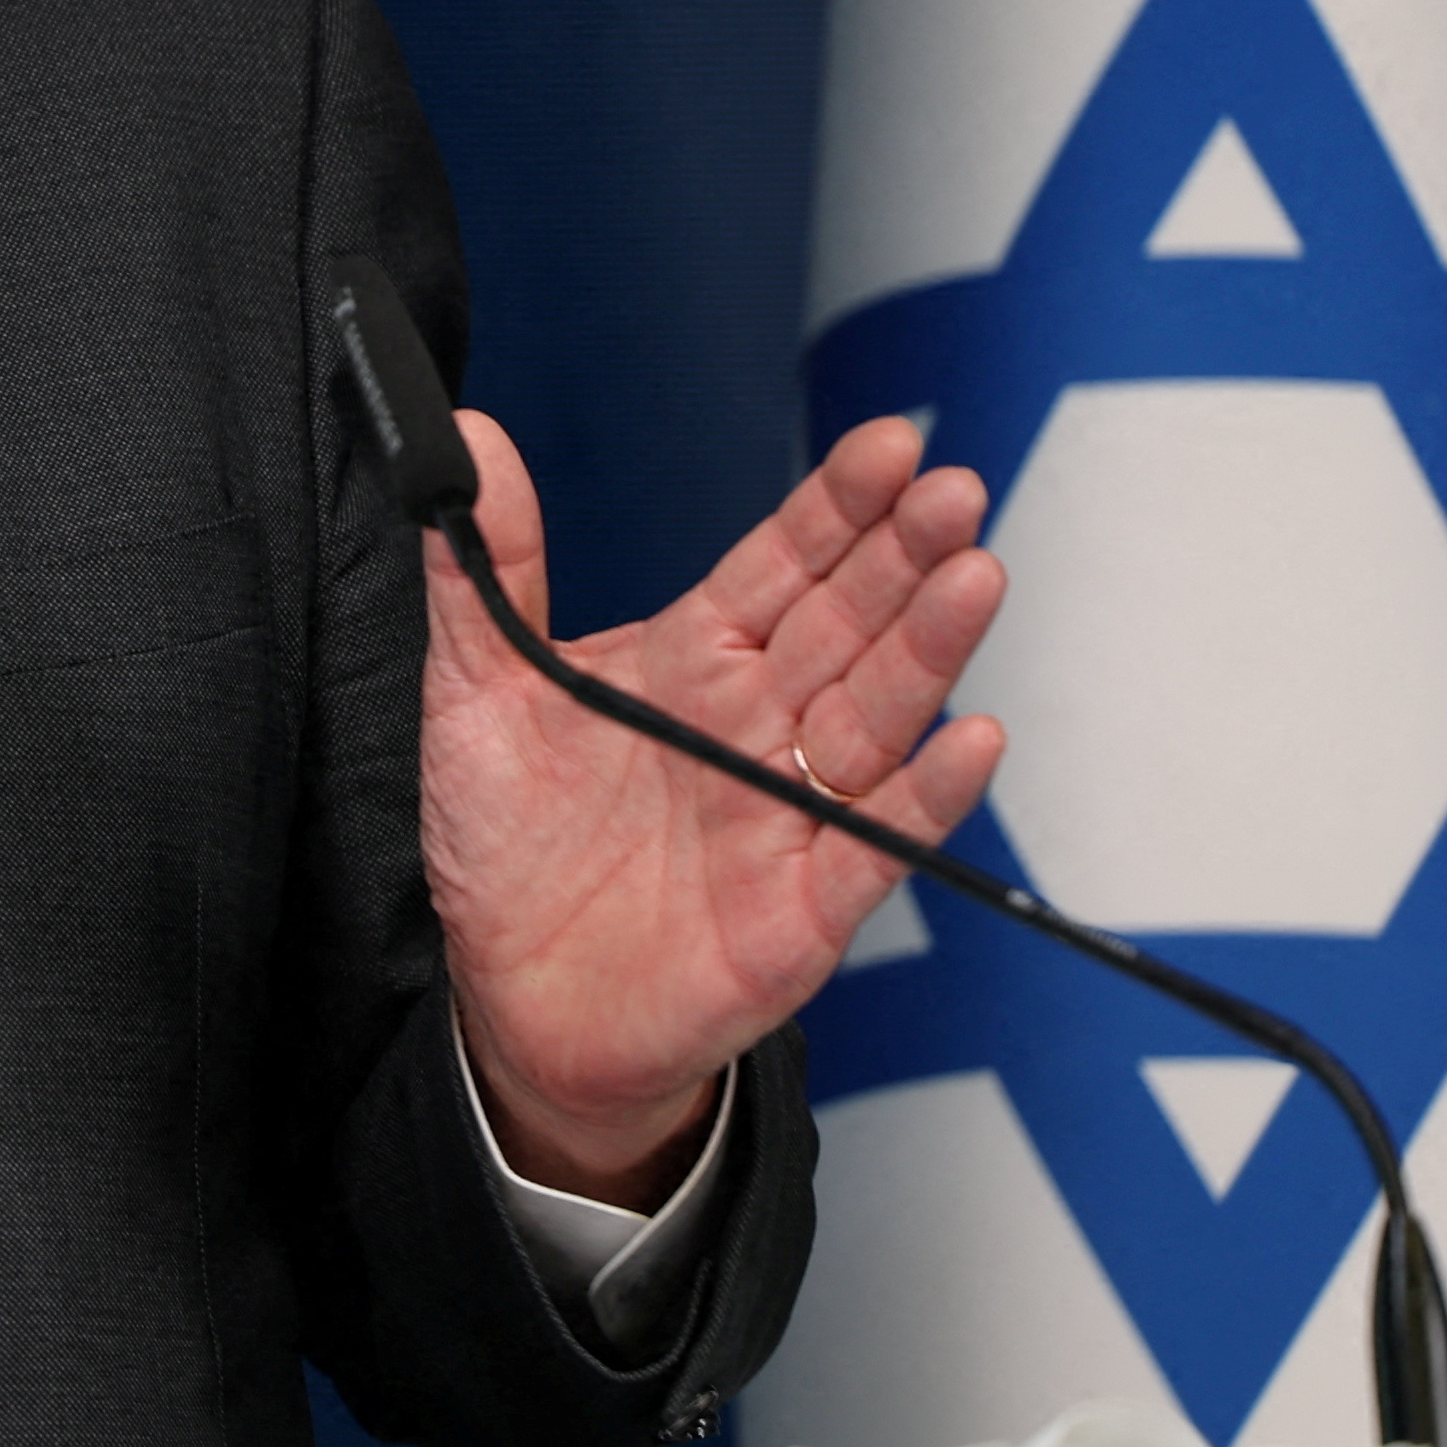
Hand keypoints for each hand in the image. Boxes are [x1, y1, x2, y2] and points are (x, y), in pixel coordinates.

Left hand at [417, 411, 1006, 1200]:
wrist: (516, 1000)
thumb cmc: (509, 845)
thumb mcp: (478, 693)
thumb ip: (487, 572)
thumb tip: (471, 447)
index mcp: (693, 661)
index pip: (783, 565)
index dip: (837, 508)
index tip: (890, 446)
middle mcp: (757, 726)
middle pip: (848, 624)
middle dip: (904, 556)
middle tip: (953, 492)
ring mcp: (790, 812)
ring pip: (876, 717)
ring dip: (929, 651)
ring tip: (974, 579)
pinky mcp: (805, 907)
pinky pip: (878, 845)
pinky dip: (926, 797)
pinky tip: (970, 741)